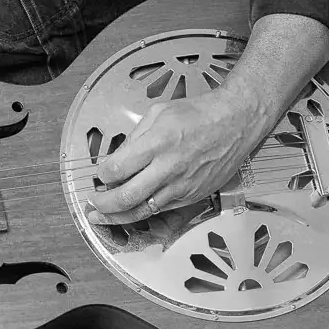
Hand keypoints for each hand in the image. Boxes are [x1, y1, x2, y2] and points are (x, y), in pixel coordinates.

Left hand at [88, 89, 276, 224]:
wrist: (236, 122)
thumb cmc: (200, 114)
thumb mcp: (159, 112)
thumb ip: (135, 136)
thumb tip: (119, 157)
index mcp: (157, 143)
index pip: (117, 169)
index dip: (102, 175)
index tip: (100, 174)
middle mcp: (168, 168)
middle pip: (126, 197)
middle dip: (103, 204)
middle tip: (92, 203)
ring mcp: (182, 185)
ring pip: (143, 211)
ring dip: (118, 216)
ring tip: (102, 216)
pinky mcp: (193, 196)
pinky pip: (162, 209)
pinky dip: (144, 211)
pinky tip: (133, 209)